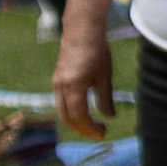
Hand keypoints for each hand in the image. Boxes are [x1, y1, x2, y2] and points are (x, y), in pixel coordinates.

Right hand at [54, 16, 115, 140]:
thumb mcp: (104, 75)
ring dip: (77, 122)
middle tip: (100, 133)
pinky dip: (72, 112)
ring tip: (94, 126)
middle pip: (67, 118)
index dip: (90, 128)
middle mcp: (60, 87)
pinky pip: (62, 103)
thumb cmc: (96, 51)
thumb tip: (110, 117)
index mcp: (73, 86)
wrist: (81, 32)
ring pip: (62, 112)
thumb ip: (105, 98)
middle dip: (82, 129)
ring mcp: (56, 84)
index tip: (103, 132)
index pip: (78, 116)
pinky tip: (86, 113)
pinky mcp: (57, 81)